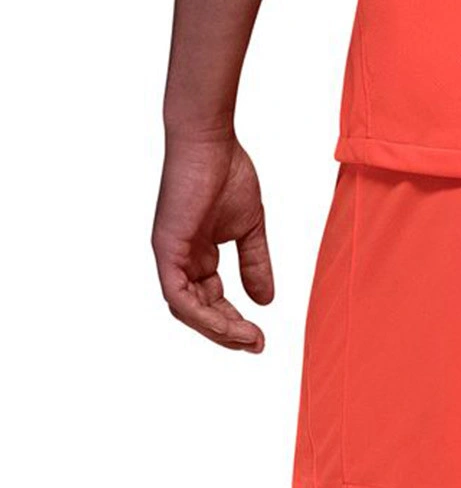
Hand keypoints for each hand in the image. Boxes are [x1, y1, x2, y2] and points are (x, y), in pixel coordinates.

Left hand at [152, 133, 273, 351]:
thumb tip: (265, 301)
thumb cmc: (228, 173)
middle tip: (256, 345)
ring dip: (217, 330)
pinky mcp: (166, 249)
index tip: (260, 337)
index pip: (212, 300)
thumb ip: (255, 264)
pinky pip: (178, 295)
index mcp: (197, 255)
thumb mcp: (250, 229)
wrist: (210, 142)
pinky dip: (202, 314)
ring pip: (187, 310)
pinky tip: (228, 324)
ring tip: (248, 339)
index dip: (234, 322)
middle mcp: (180, 259)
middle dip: (227, 333)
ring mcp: (170, 256)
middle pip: (198, 312)